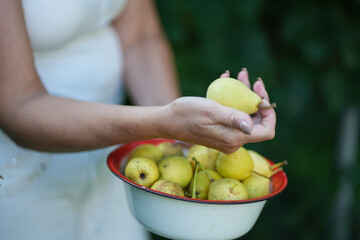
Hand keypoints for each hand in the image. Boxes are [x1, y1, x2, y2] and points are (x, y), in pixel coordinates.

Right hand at [160, 69, 275, 153]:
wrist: (168, 121)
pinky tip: (226, 80)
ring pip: (245, 115)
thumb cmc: (186, 114)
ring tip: (239, 74)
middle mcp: (234, 141)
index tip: (261, 94)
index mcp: (234, 138)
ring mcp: (228, 137)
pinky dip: (233, 98)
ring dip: (245, 94)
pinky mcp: (221, 131)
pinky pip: (234, 115)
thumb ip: (232, 118)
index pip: (266, 131)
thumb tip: (251, 126)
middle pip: (257, 121)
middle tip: (251, 79)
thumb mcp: (210, 111)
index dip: (269, 113)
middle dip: (257, 98)